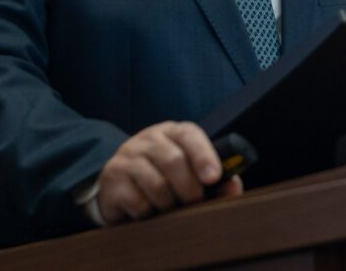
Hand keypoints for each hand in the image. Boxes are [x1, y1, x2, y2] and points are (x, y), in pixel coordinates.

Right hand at [97, 121, 242, 223]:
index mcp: (171, 132)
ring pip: (157, 185)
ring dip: (170, 204)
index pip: (188, 134)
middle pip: (174, 161)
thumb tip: (232, 187)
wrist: (118, 185)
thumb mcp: (188, 172)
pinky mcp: (112, 179)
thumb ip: (214, 179)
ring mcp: (127, 157)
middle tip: (194, 201)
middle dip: (190, 188)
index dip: (204, 155)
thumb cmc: (163, 177)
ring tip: (170, 207)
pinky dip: (150, 213)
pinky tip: (149, 210)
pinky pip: (138, 202)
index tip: (213, 177)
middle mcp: (147, 139)